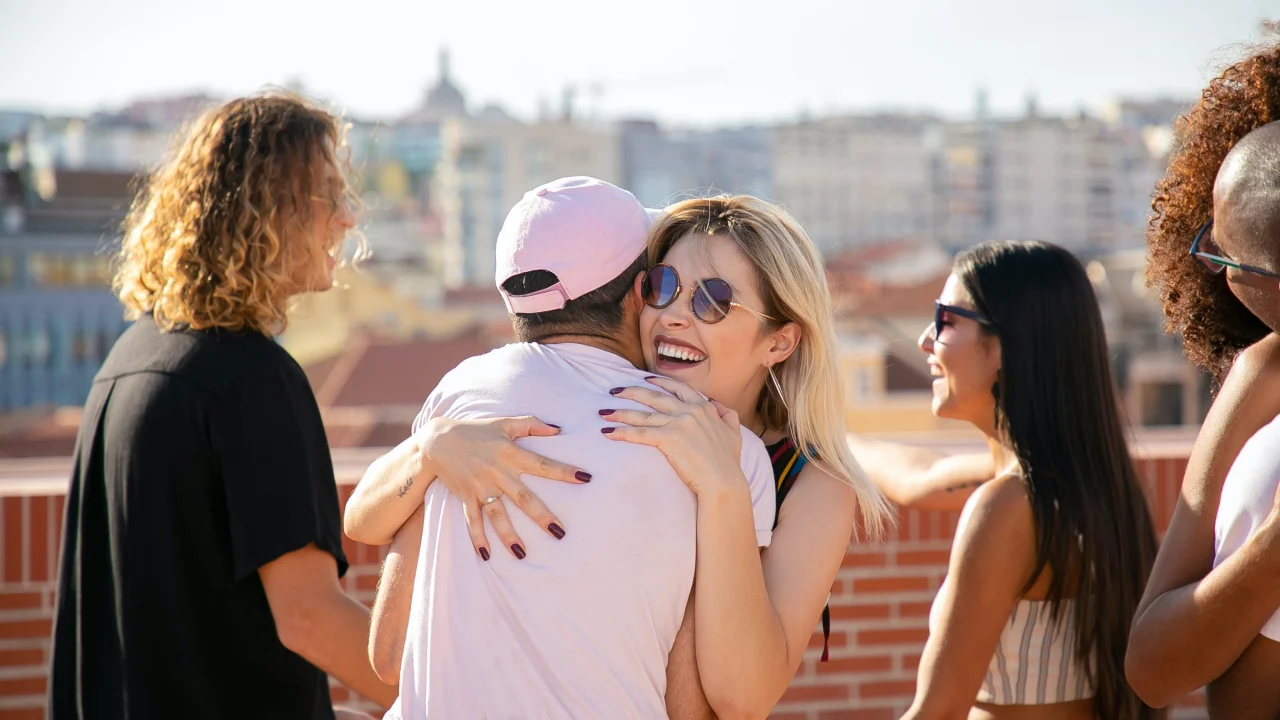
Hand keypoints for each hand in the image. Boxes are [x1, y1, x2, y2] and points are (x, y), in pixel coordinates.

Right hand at [420, 416, 590, 559]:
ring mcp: (481, 487)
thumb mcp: (504, 423)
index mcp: (511, 454)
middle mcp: (498, 473)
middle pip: (524, 498)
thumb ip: (531, 424)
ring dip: (509, 535)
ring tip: (522, 554)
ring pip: (498, 515)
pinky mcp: (466, 496)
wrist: (438, 440)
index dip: (564, 471)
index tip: (585, 478)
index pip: (543, 465)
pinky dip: (477, 538)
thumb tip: (558, 429)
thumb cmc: (476, 430)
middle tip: (560, 533)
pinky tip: (486, 555)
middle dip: (542, 516)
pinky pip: (472, 520)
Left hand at [598, 376, 744, 497]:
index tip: (645, 379)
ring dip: (620, 413)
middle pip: (654, 397)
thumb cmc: (729, 463)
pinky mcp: (669, 439)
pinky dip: (622, 432)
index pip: (678, 388)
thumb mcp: (734, 433)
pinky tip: (608, 433)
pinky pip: (640, 433)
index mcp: (705, 408)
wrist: (724, 482)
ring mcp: (679, 424)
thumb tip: (718, 405)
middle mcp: (690, 411)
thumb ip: (727, 415)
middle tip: (614, 391)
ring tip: (603, 413)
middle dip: (631, 392)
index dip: (659, 382)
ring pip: (643, 415)